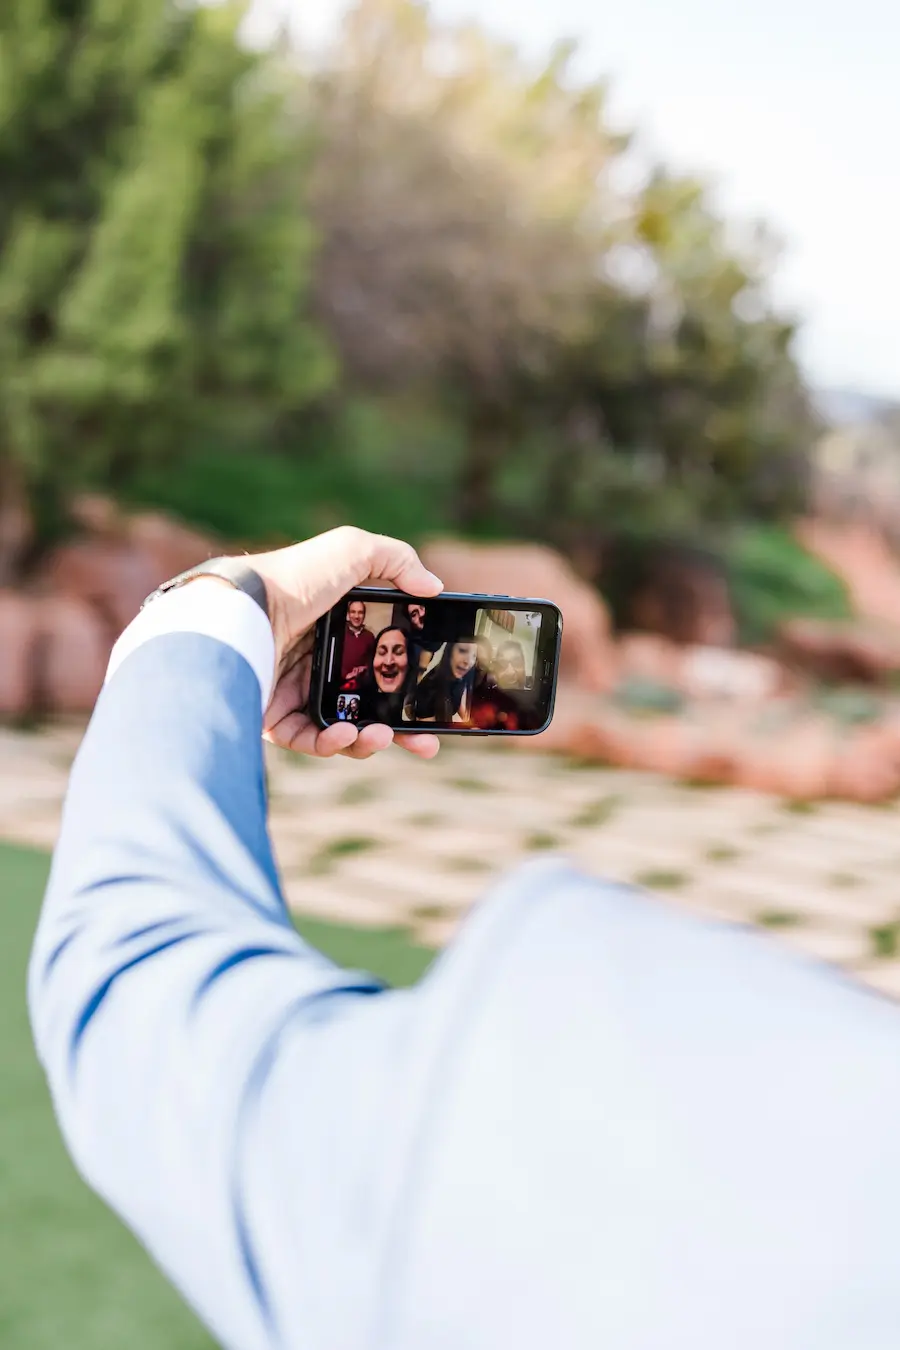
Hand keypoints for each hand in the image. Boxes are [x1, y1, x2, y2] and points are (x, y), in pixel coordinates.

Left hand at [248, 527, 443, 760]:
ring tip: (384, 736)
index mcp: (337, 628)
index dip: (411, 682)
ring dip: (369, 739)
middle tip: (427, 742)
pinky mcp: (273, 718)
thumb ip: (397, 560)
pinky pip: (310, 740)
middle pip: (368, 704)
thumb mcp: (352, 550)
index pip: (382, 661)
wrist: (241, 611)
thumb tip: (433, 587)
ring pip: (344, 728)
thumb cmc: (293, 578)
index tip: (438, 699)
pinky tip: (347, 734)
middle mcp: (316, 662)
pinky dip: (332, 743)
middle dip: (402, 729)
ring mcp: (295, 692)